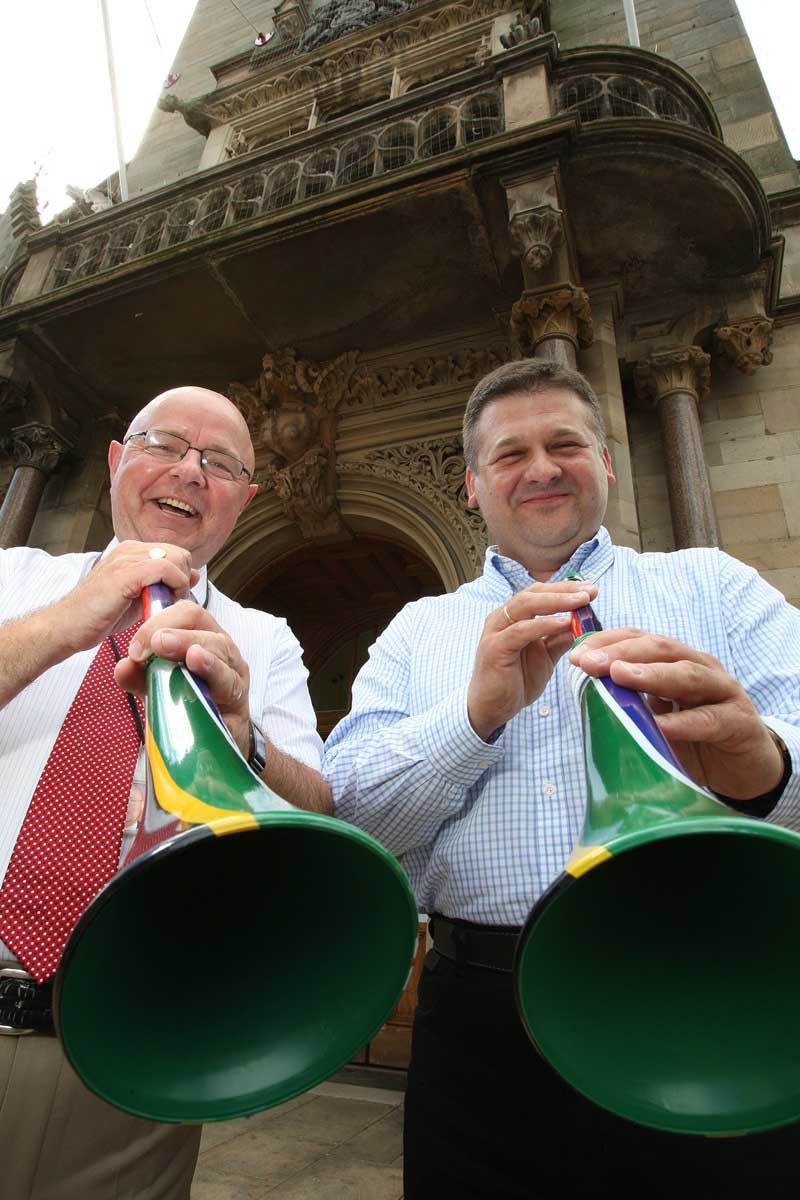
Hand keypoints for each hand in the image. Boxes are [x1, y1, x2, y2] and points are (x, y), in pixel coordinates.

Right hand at [58, 541, 196, 652]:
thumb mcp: (140, 597)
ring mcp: (126, 559)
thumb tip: (193, 575)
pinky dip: (172, 588)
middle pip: (180, 554)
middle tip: (171, 604)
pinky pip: (164, 569)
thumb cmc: (100, 614)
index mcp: (132, 552)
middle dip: (183, 580)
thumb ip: (164, 584)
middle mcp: (129, 550)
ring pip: (175, 558)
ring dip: (179, 586)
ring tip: (164, 607)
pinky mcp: (124, 574)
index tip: (175, 599)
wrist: (68, 626)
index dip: (182, 577)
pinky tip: (161, 606)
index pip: (176, 554)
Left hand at [115, 601, 251, 755]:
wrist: (215, 744)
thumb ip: (139, 675)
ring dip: (191, 644)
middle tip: (153, 644)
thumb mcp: (158, 687)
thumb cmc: (190, 706)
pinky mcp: (240, 698)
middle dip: (173, 631)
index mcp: (202, 638)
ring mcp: (234, 671)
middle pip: (201, 623)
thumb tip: (123, 666)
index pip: (184, 613)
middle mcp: (221, 648)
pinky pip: (228, 679)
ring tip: (174, 647)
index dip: (159, 622)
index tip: (136, 649)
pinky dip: (212, 668)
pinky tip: (197, 661)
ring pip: (219, 647)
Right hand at [467, 580, 596, 741]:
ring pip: (526, 605)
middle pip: (533, 593)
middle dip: (564, 590)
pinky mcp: (495, 648)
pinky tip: (564, 623)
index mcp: (513, 617)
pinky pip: (521, 631)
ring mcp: (496, 631)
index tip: (591, 590)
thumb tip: (583, 624)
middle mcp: (502, 618)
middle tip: (590, 591)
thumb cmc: (516, 681)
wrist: (491, 708)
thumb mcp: (545, 657)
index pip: (539, 592)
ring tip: (580, 601)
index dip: (565, 588)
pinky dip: (543, 624)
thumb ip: (559, 639)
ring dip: (556, 601)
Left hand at [569, 629, 784, 800]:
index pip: (640, 639)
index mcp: (677, 661)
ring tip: (619, 676)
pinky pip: (709, 719)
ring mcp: (723, 692)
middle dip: (621, 653)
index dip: (607, 642)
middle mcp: (701, 668)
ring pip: (686, 675)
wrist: (745, 767)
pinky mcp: (739, 723)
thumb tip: (584, 691)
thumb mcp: (658, 715)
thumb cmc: (695, 738)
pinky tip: (661, 726)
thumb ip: (631, 700)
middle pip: (660, 649)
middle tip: (588, 662)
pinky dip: (684, 723)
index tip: (576, 654)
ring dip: (651, 674)